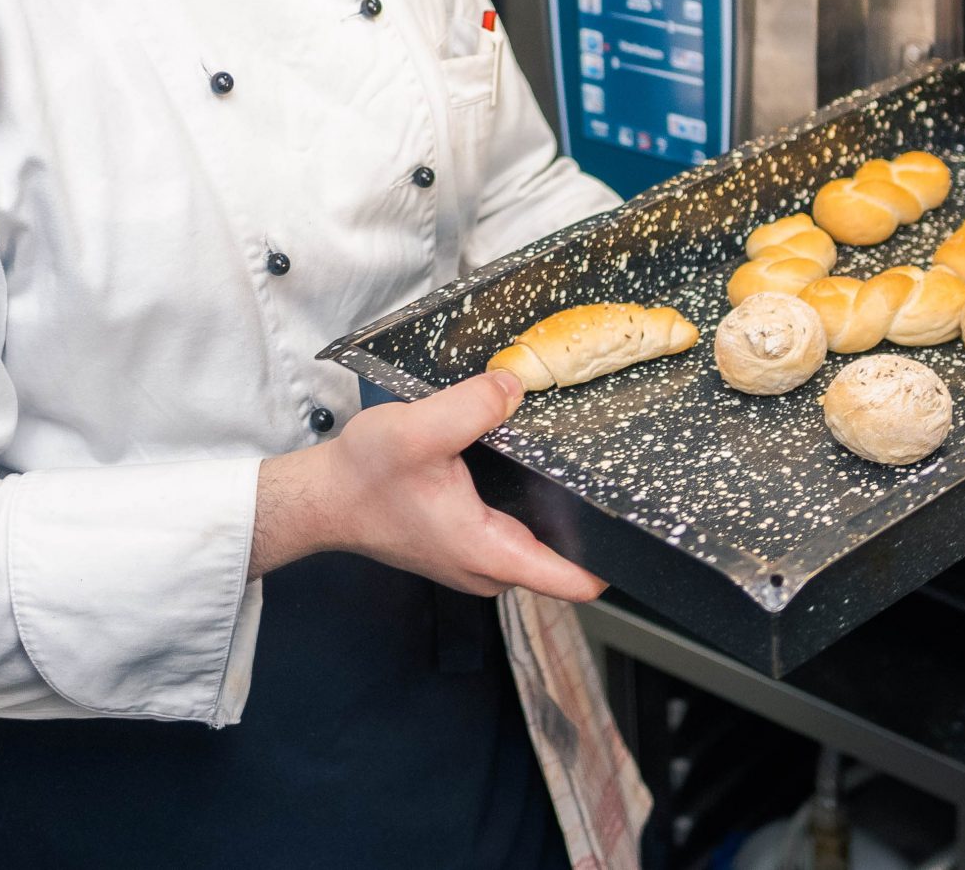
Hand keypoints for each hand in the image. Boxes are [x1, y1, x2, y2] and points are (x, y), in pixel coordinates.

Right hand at [252, 371, 605, 601]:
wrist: (321, 496)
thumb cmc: (362, 477)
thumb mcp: (419, 430)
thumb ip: (473, 406)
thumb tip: (518, 384)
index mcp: (489, 553)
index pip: (575, 581)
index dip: (614, 557)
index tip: (642, 523)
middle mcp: (489, 568)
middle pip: (565, 555)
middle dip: (588, 517)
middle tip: (611, 467)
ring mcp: (478, 559)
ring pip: (540, 539)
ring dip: (555, 506)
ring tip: (576, 460)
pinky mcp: (467, 542)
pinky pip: (517, 529)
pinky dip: (527, 501)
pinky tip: (528, 463)